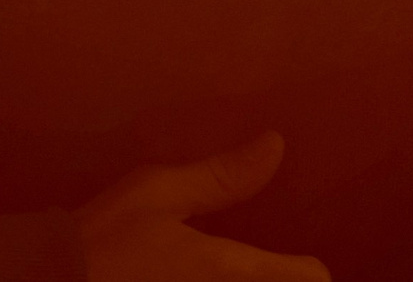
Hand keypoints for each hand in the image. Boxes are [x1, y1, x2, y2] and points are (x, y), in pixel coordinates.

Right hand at [78, 133, 328, 281]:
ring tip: (228, 270)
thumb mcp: (157, 192)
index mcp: (229, 270)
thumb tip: (275, 145)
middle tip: (263, 264)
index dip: (308, 268)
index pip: (310, 280)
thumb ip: (221, 176)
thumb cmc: (102, 238)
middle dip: (277, 278)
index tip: (297, 259)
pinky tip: (190, 279)